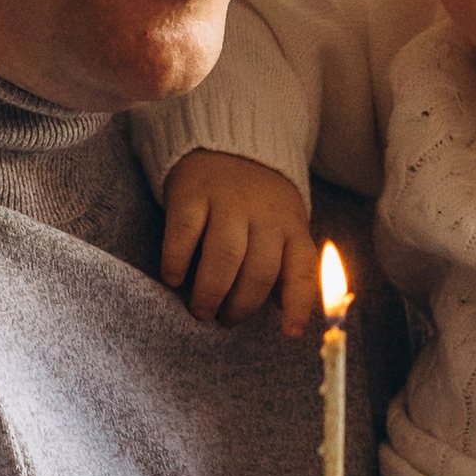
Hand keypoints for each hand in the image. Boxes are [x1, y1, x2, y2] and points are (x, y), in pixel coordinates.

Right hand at [158, 151, 318, 329]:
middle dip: (240, 306)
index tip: (289, 334)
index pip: (301, 269)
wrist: (226, 142)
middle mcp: (263, 215)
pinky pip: (184, 234)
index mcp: (291, 227)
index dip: (298, 305)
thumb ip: (284, 267)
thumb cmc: (256, 202)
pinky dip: (177, 262)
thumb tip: (287, 317)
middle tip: (223, 319)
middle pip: (258, 271)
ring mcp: (228, 202)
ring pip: (224, 257)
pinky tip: (174, 278)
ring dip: (210, 293)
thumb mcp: (283, 227)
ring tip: (200, 310)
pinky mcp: (192, 193)